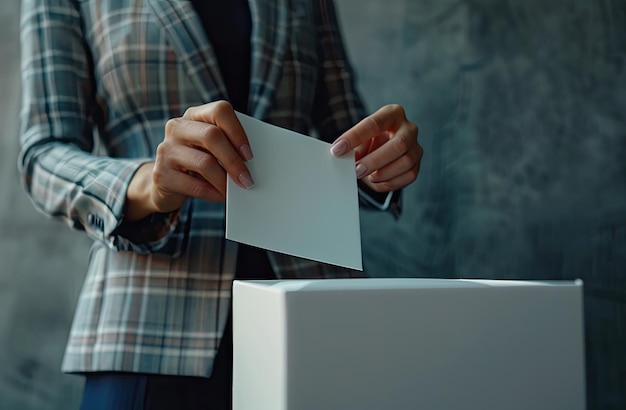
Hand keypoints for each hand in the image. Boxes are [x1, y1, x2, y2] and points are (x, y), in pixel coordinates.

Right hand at [125, 101, 253, 220]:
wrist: (165, 183)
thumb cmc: (197, 161)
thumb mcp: (210, 148)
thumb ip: (227, 146)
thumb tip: (252, 163)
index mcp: (194, 115)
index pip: (220, 111)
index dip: (238, 132)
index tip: (250, 155)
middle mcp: (177, 128)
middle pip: (212, 136)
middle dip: (234, 160)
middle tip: (247, 179)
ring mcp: (167, 150)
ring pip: (204, 163)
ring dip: (225, 180)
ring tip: (236, 190)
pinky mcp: (162, 174)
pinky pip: (195, 186)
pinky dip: (214, 193)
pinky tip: (221, 196)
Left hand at [330, 104, 421, 192]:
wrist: (385, 147)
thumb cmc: (371, 140)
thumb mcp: (361, 137)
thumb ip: (355, 145)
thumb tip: (343, 156)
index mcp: (392, 114)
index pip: (374, 124)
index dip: (355, 137)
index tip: (337, 149)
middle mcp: (408, 128)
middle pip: (398, 144)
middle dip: (375, 160)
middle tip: (357, 170)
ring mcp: (416, 147)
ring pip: (405, 162)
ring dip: (383, 173)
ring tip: (367, 175)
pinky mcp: (417, 165)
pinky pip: (407, 176)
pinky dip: (389, 182)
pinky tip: (377, 180)